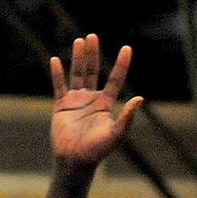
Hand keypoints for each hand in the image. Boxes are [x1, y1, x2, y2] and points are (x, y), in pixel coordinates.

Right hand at [49, 34, 143, 165]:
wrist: (76, 161)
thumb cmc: (98, 150)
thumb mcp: (117, 133)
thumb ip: (127, 116)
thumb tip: (140, 98)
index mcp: (106, 103)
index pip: (115, 79)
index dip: (121, 64)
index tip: (127, 48)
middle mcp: (92, 98)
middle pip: (93, 71)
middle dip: (94, 54)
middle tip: (93, 36)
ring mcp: (76, 100)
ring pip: (77, 74)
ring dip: (78, 58)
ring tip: (79, 41)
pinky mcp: (61, 105)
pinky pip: (59, 86)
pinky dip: (57, 73)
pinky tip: (56, 59)